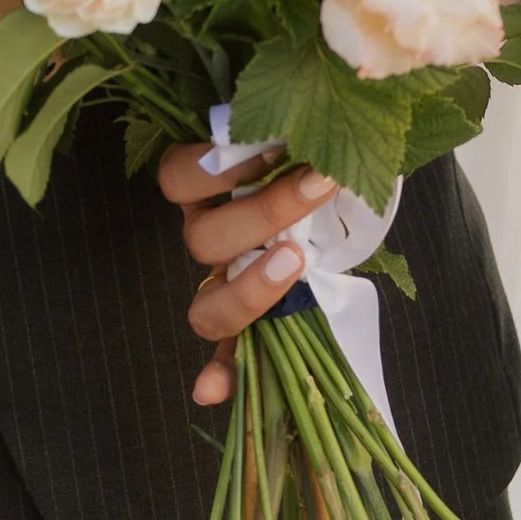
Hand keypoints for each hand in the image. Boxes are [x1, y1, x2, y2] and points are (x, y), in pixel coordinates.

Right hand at [156, 143, 339, 406]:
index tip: (269, 145)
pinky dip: (218, 376)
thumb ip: (301, 131)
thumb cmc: (320, 160)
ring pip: (207, 305)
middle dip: (260, 214)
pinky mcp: (247, 329)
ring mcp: (225, 286)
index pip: (179, 177)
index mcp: (211, 189)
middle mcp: (209, 237)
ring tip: (294, 263)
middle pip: (203, 239)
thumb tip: (324, 128)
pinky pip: (224, 358)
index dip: (212, 166)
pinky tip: (212, 391)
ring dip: (248, 290)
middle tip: (314, 187)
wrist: (341, 197)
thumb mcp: (308, 139)